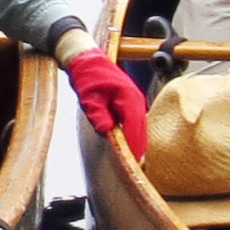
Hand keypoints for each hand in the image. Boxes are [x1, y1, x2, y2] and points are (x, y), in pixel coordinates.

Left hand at [63, 43, 147, 158]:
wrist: (88, 61)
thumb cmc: (88, 77)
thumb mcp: (89, 98)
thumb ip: (98, 115)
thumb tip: (106, 131)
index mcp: (128, 98)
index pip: (134, 127)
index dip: (134, 146)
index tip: (133, 162)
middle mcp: (136, 101)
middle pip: (141, 131)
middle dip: (138, 149)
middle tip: (135, 168)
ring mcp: (136, 103)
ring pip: (140, 128)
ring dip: (137, 143)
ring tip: (133, 161)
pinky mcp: (131, 106)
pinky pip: (136, 124)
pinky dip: (134, 136)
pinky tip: (130, 147)